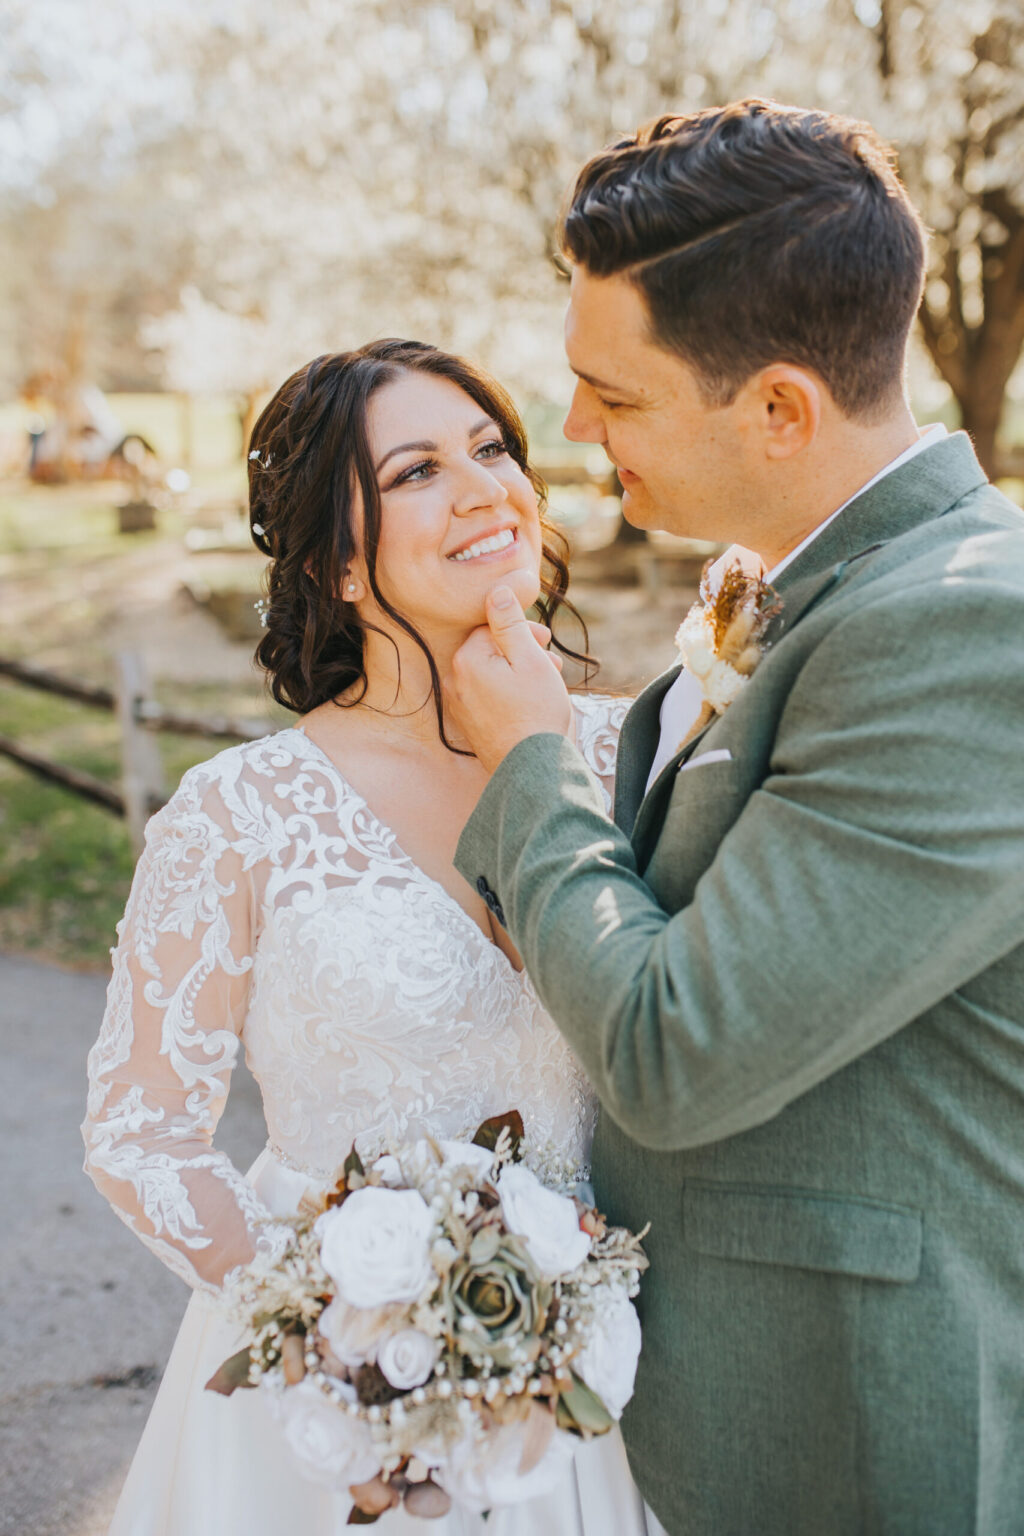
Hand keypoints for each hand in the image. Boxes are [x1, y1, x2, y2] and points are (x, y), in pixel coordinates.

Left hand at [447, 586, 572, 773]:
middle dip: (521, 650)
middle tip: (550, 662)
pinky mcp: (468, 724)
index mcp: (466, 660)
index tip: (546, 639)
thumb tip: (495, 591)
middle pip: (489, 650)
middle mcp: (454, 681)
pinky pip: (486, 696)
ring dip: (517, 671)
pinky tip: (529, 702)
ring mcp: (458, 705)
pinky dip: (507, 692)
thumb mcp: (529, 658)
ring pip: (489, 673)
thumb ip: (509, 623)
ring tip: (545, 684)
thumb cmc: (536, 712)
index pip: (491, 627)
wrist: (532, 767)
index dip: (522, 630)